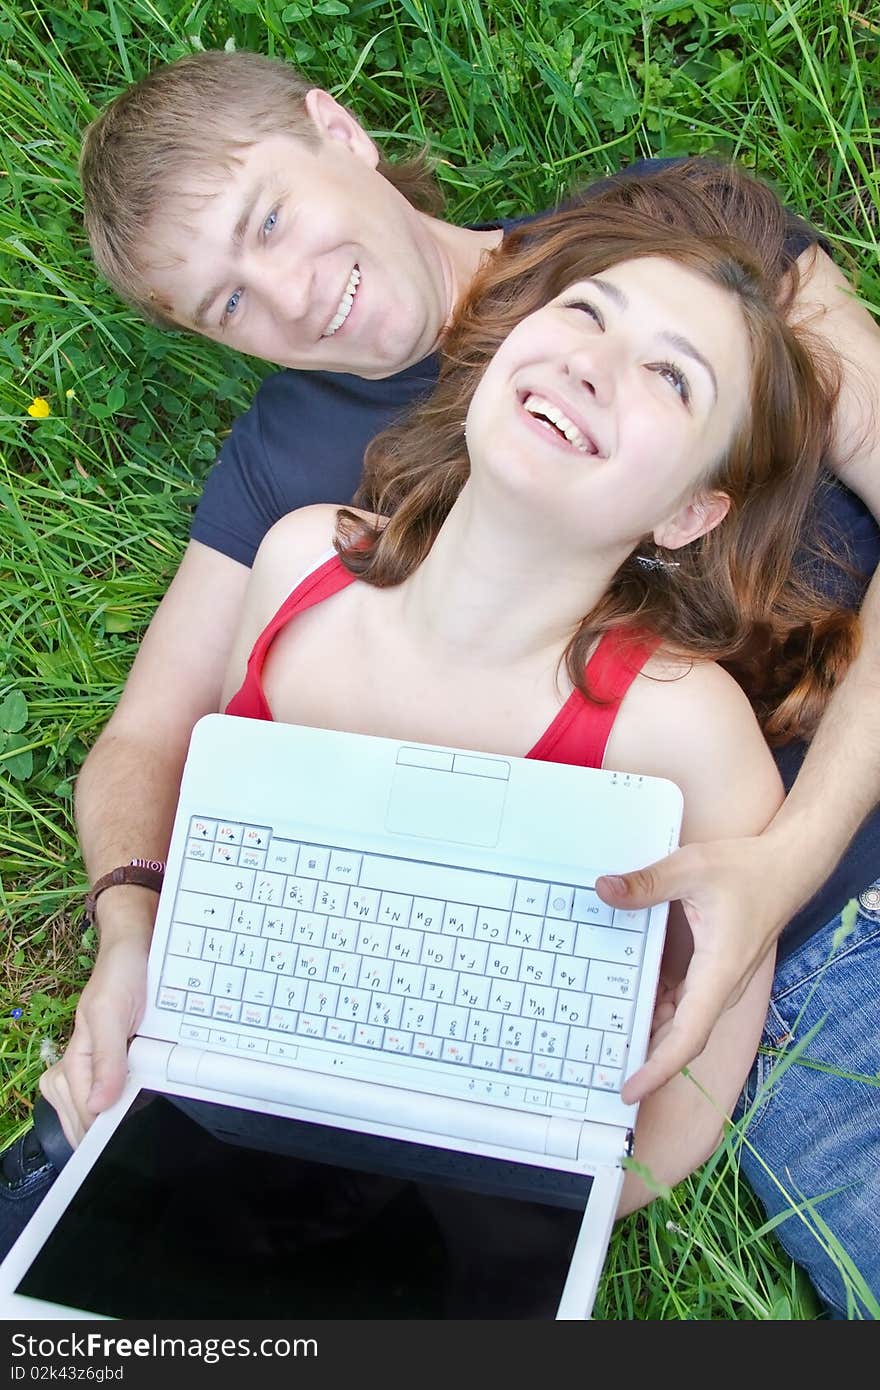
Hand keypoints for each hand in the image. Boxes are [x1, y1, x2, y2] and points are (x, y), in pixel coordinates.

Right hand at [39, 934, 148, 1147]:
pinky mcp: (119, 1064)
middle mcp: (84, 1069)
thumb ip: (105, 1058)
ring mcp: (102, 1068)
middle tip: (138, 1122)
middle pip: (85, 1121)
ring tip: (141, 1112)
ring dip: (119, 1117)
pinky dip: (130, 1102)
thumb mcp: (110, 1012)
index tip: (127, 1133)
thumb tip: (97, 1105)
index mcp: (76, 1061)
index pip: (83, 1113)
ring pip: (98, 1115)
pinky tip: (144, 1100)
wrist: (137, 950)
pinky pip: (118, 1097)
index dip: (104, 1128)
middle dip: (107, 1128)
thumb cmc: (119, 975)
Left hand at [596, 834, 788, 1104]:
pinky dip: (661, 1014)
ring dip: (652, 1038)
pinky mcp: (716, 974)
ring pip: (684, 1024)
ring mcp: (720, 984)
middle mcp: (722, 988)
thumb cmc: (747, 871)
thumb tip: (604, 889)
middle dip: (647, 1062)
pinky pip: (687, 1006)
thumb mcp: (690, 869)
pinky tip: (633, 1007)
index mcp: (719, 974)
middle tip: (603, 1077)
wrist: (787, 869)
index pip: (687, 1038)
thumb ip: (647, 883)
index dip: (658, 1070)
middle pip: (682, 1040)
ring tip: (609, 1049)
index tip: (629, 1091)